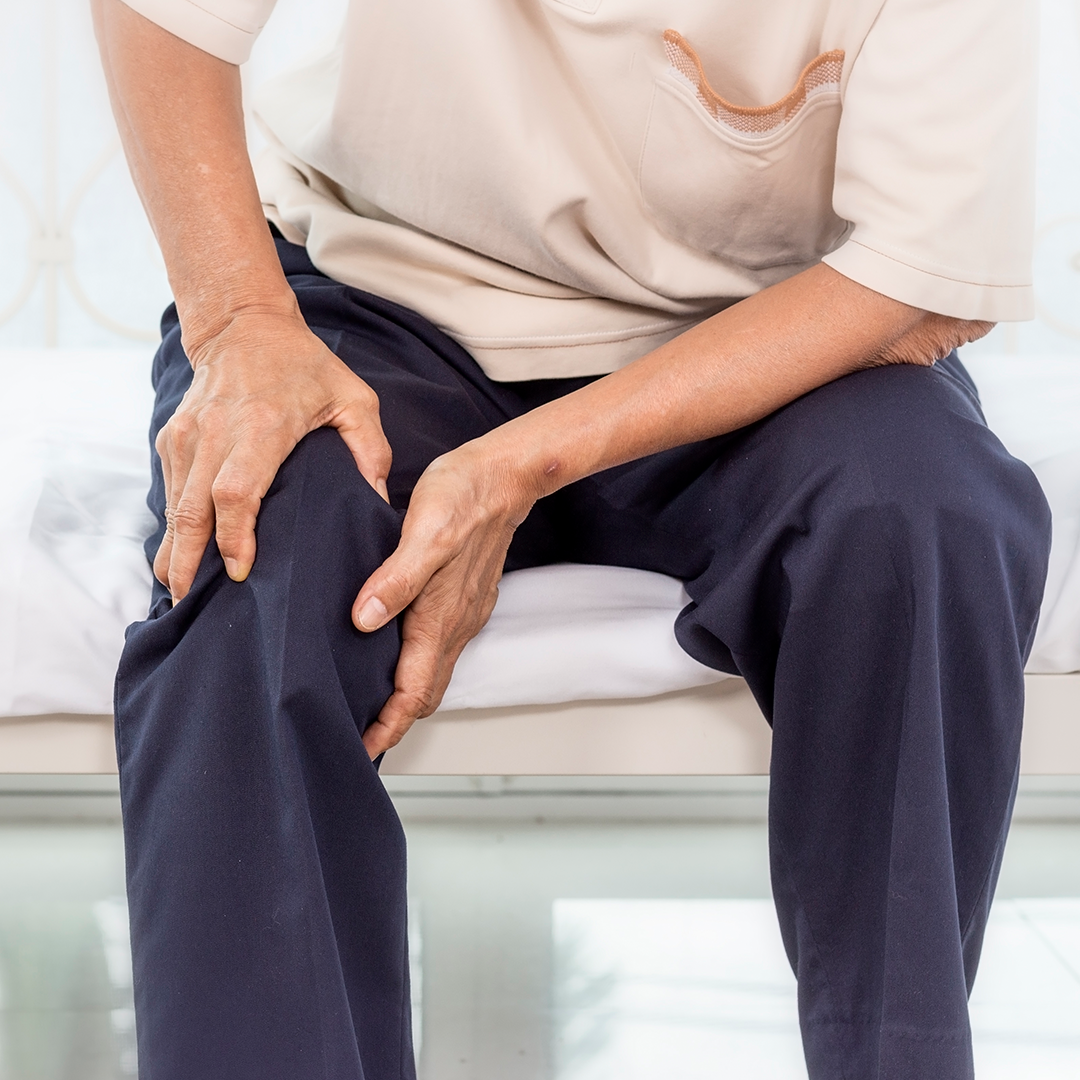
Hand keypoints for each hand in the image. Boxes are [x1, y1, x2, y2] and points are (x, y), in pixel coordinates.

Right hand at [155, 309, 391, 599]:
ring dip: (174, 549)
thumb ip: (371, 449)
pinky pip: (169, 490)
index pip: (237, 490)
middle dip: (190, 557)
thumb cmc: (305, 366)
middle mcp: (217, 431)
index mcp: (262, 425)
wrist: (244, 326)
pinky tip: (180, 557)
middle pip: (192, 507)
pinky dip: (172, 526)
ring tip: (179, 591)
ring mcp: (188, 435)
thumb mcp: (353, 398)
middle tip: (192, 601)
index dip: (233, 535)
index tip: (238, 571)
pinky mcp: (173, 438)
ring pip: (173, 503)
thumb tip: (379, 502)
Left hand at [353, 440, 536, 758]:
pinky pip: (440, 649)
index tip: (362, 750)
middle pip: (424, 693)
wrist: (505, 475)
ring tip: (369, 704)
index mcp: (441, 617)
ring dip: (404, 697)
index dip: (387, 727)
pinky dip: (415, 667)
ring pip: (433, 673)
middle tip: (358, 737)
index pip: (413, 692)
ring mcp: (464, 613)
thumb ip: (396, 579)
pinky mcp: (464, 599)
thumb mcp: (424, 532)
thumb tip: (364, 619)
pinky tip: (393, 654)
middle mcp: (455, 624)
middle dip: (393, 722)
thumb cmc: (464, 496)